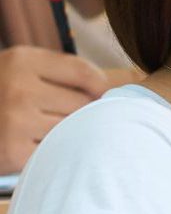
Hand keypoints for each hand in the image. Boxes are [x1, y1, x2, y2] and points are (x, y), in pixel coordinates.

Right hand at [0, 45, 109, 171]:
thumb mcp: (19, 68)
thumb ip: (62, 72)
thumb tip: (113, 90)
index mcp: (21, 60)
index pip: (86, 75)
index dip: (99, 88)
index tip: (99, 95)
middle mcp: (18, 88)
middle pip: (84, 105)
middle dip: (79, 112)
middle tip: (56, 114)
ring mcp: (15, 121)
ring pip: (72, 129)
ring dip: (66, 132)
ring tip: (39, 127)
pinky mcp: (13, 152)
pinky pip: (54, 151)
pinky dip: (48, 152)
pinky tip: (27, 143)